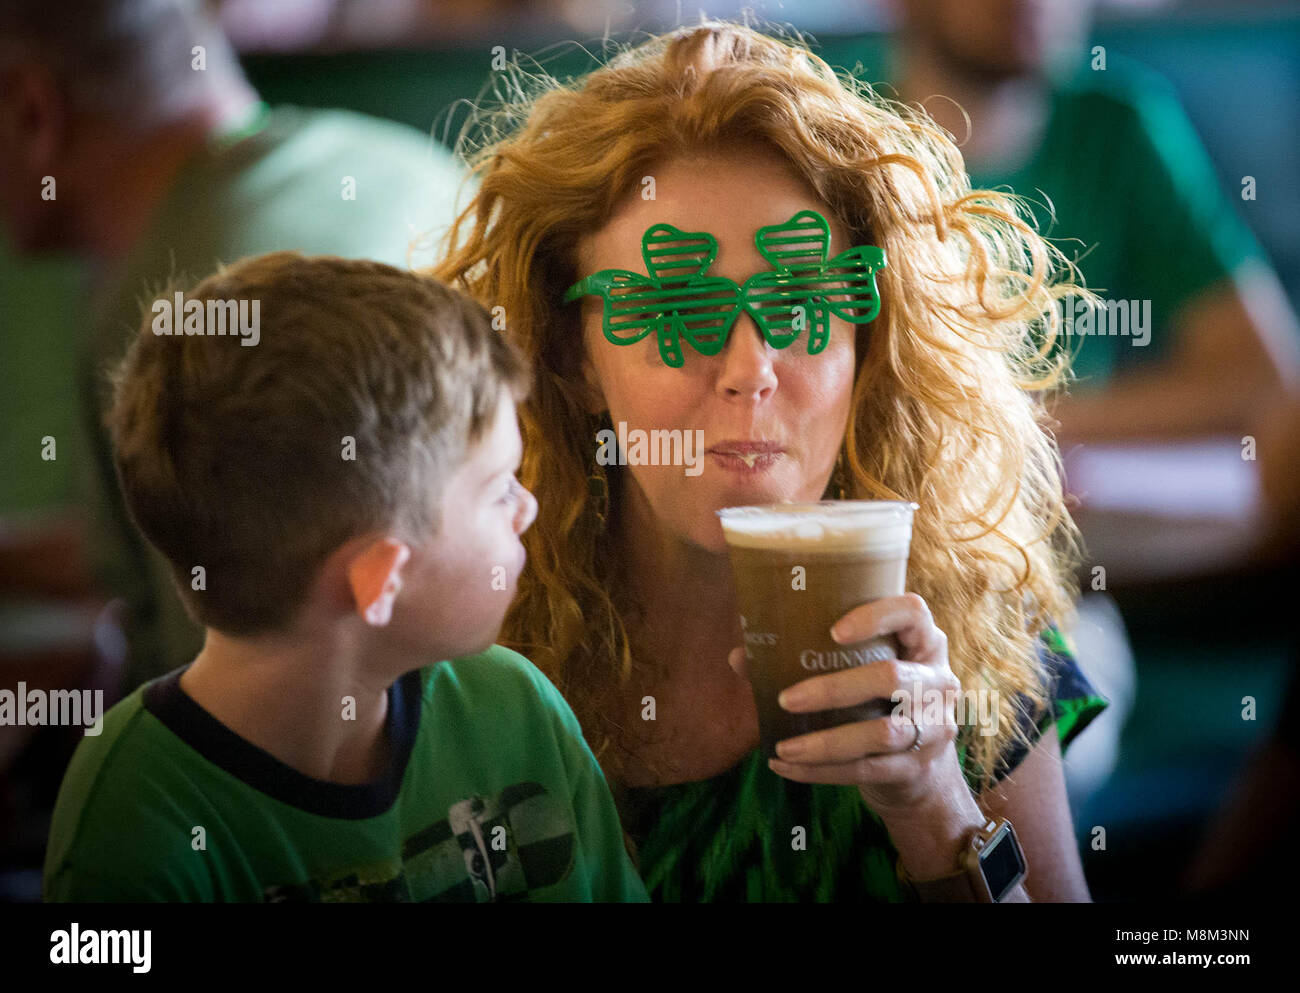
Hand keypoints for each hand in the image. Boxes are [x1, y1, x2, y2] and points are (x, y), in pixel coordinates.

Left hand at [727, 592, 965, 815]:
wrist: (917, 770)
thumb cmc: (875, 703)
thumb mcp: (857, 672)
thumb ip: (806, 659)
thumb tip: (740, 656)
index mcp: (922, 642)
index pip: (913, 611)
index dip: (876, 616)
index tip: (833, 631)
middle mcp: (937, 681)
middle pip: (892, 677)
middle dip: (834, 689)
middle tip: (785, 699)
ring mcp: (934, 727)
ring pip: (881, 732)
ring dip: (826, 742)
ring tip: (782, 747)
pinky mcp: (917, 766)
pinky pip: (867, 769)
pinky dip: (822, 771)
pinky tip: (786, 767)